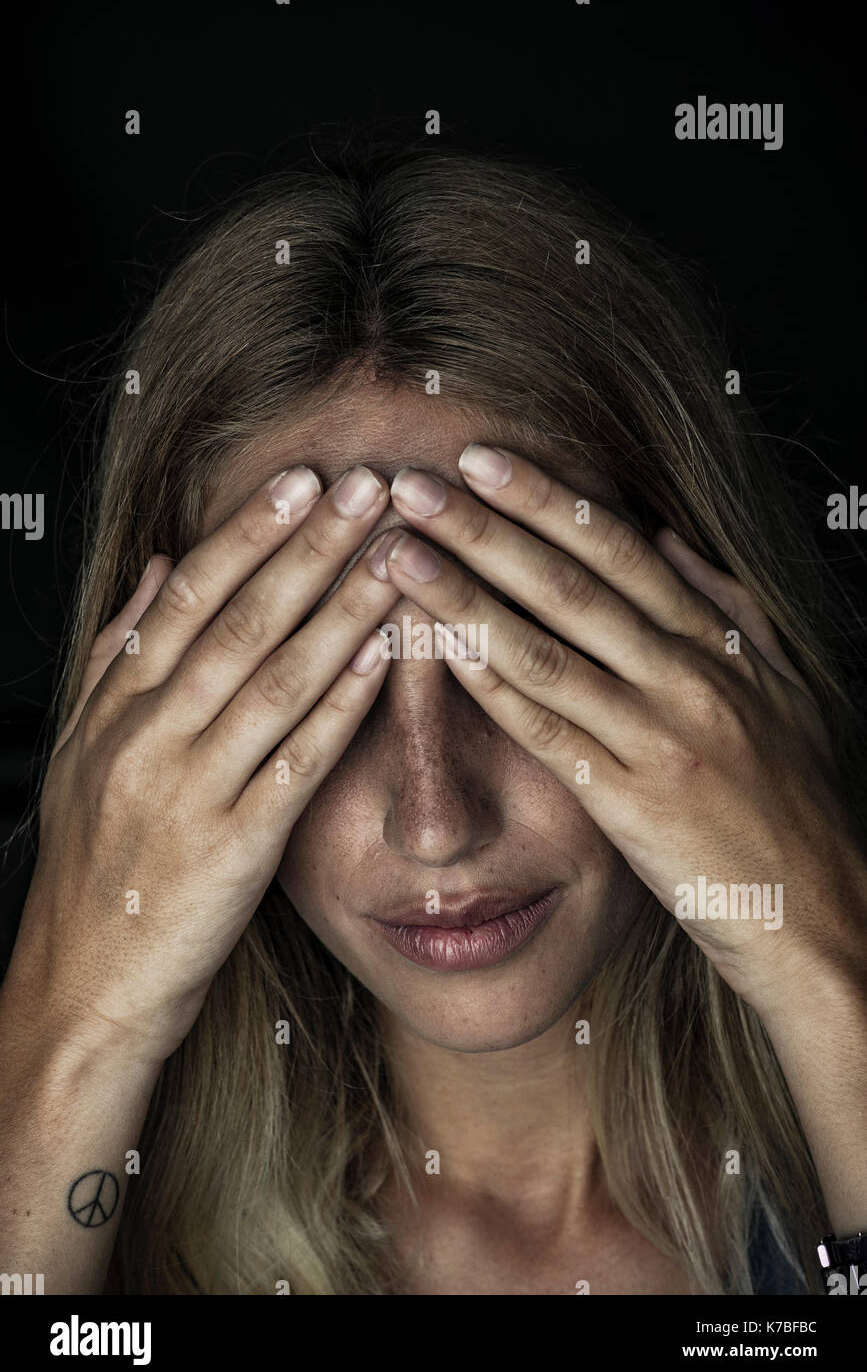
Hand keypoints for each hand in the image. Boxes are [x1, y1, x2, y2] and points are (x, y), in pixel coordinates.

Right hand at [8, 464, 396, 1061]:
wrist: (82, 990)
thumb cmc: (92, 870)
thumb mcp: (81, 754)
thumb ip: (119, 656)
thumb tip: (161, 567)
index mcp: (114, 712)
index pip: (186, 600)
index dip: (247, 534)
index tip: (301, 482)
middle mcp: (147, 740)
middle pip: (237, 624)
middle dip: (307, 548)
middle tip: (365, 486)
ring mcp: (189, 793)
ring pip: (272, 680)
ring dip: (339, 608)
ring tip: (392, 551)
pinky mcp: (233, 850)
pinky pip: (296, 761)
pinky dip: (341, 702)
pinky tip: (382, 654)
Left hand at [382, 447, 866, 1014]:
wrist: (821, 910)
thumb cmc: (793, 800)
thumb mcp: (783, 686)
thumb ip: (724, 607)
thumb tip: (667, 538)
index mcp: (716, 645)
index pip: (619, 552)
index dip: (546, 501)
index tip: (483, 460)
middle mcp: (686, 680)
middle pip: (570, 586)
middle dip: (486, 529)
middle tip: (415, 485)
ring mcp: (658, 740)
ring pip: (547, 652)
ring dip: (465, 598)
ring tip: (401, 558)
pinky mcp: (632, 805)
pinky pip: (550, 736)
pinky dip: (492, 690)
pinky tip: (439, 651)